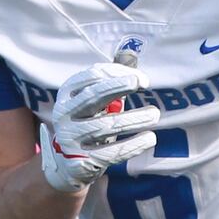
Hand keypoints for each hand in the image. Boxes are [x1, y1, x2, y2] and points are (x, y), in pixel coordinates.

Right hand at [39, 63, 161, 193]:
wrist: (67, 163)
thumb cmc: (88, 121)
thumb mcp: (95, 99)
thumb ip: (111, 79)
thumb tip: (131, 55)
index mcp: (67, 93)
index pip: (92, 76)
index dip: (117, 73)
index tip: (142, 79)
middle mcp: (64, 114)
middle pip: (92, 96)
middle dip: (117, 86)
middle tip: (141, 83)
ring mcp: (70, 138)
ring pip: (105, 125)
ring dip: (134, 118)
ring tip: (154, 114)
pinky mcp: (80, 161)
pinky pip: (110, 152)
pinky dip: (132, 145)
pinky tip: (150, 138)